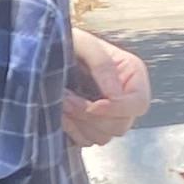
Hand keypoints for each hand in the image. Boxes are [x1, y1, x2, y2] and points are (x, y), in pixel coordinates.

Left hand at [64, 27, 149, 146]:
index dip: (117, 109)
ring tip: (61, 104)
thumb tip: (115, 95)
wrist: (44, 52)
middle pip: (121, 125)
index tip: (93, 105)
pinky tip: (61, 115)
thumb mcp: (84, 43)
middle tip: (67, 99)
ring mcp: (109, 114)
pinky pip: (89, 141)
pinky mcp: (92, 126)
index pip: (138, 104)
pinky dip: (74, 132)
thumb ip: (102, 64)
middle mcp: (125, 97)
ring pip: (105, 137)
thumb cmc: (67, 41)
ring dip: (81, 125)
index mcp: (133, 75)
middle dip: (92, 116)